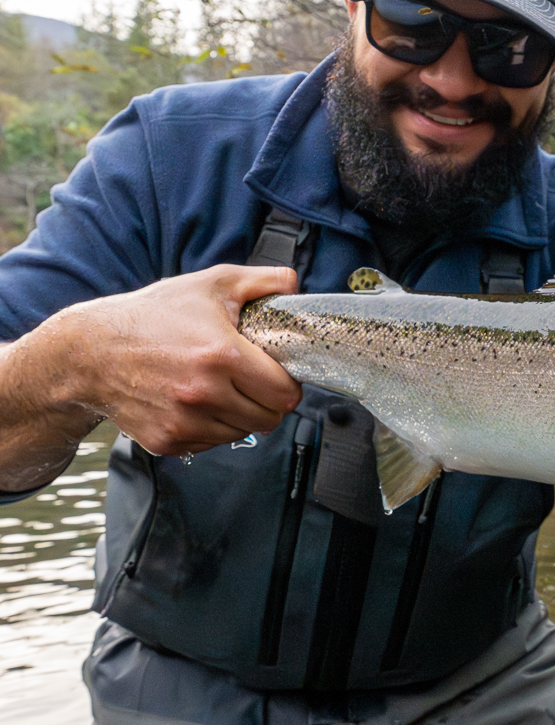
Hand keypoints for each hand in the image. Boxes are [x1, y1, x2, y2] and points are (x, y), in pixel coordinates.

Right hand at [50, 264, 301, 455]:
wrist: (89, 351)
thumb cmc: (152, 315)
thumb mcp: (212, 284)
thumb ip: (263, 281)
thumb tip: (294, 283)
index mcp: (221, 356)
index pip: (285, 394)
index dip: (288, 383)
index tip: (278, 374)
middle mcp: (203, 394)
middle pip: (269, 419)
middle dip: (268, 401)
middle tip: (253, 382)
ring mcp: (184, 422)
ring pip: (242, 433)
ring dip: (240, 415)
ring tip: (221, 388)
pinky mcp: (166, 441)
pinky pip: (211, 443)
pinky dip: (212, 427)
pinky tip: (197, 402)